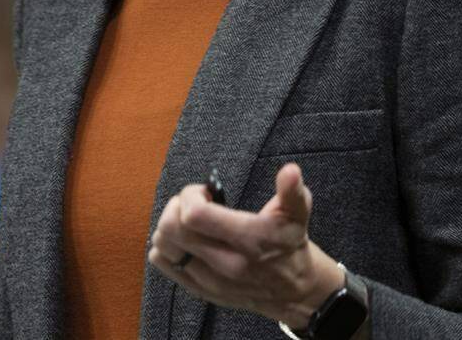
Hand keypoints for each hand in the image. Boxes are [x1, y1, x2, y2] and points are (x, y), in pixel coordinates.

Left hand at [147, 163, 343, 329]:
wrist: (294, 292)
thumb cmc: (291, 245)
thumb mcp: (298, 214)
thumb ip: (292, 191)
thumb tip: (290, 171)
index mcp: (249, 240)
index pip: (194, 215)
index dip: (191, 195)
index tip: (205, 191)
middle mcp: (227, 264)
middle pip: (172, 229)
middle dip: (177, 206)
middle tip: (196, 203)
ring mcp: (210, 280)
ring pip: (163, 247)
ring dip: (169, 225)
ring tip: (189, 220)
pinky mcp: (200, 290)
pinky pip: (163, 263)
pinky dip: (166, 246)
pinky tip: (186, 238)